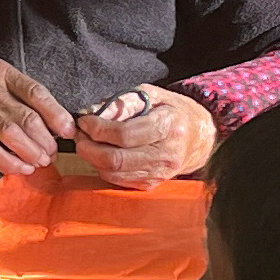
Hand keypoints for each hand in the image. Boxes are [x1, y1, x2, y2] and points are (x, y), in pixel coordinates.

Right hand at [0, 59, 78, 177]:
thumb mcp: (5, 90)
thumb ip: (31, 102)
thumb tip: (64, 127)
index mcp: (0, 73)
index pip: (36, 92)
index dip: (57, 115)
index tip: (68, 131)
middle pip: (26, 117)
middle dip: (46, 140)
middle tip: (53, 152)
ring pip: (11, 134)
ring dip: (32, 152)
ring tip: (41, 160)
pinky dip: (12, 162)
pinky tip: (23, 167)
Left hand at [74, 86, 215, 187]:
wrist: (199, 137)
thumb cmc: (173, 111)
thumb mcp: (152, 94)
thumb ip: (121, 102)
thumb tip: (91, 112)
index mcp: (168, 126)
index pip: (125, 134)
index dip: (98, 129)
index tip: (85, 121)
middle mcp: (165, 154)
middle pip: (116, 159)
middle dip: (89, 148)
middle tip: (80, 136)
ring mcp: (159, 173)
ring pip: (114, 173)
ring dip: (93, 159)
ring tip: (87, 144)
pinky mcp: (152, 184)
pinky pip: (119, 181)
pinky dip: (103, 169)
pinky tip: (101, 155)